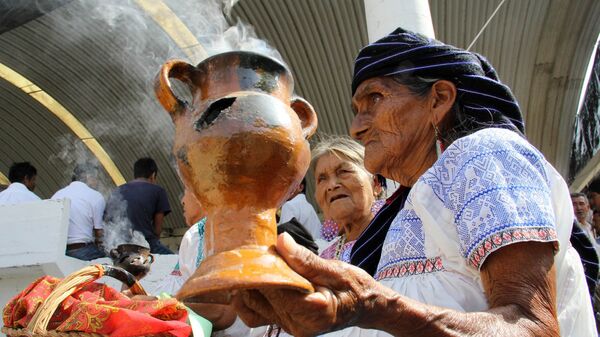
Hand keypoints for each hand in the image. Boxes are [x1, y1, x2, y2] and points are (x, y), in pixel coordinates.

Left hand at [232, 233, 384, 336]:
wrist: (364, 306)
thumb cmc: (355, 288)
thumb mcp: (336, 270)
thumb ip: (306, 259)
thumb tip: (281, 240)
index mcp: (313, 312)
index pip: (276, 291)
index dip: (264, 270)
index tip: (261, 250)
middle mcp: (297, 324)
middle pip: (260, 299)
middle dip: (255, 275)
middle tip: (258, 252)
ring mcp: (289, 325)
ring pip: (252, 307)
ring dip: (250, 284)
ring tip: (260, 264)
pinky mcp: (284, 322)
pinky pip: (257, 311)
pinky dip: (254, 293)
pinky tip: (262, 277)